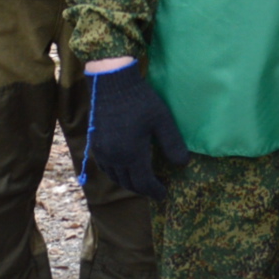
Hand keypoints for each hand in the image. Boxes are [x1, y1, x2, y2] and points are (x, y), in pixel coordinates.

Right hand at [77, 58, 189, 199]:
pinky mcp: (95, 145)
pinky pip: (105, 168)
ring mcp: (102, 152)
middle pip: (129, 183)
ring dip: (129, 183)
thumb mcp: (162, 120)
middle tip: (154, 189)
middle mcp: (114, 158)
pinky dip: (116, 174)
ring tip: (141, 181)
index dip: (154, 191)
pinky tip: (123, 169)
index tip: (163, 195)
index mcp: (131, 155)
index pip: (144, 182)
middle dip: (143, 189)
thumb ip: (172, 144)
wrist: (111, 84)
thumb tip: (183, 164)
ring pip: (115, 177)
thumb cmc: (140, 100)